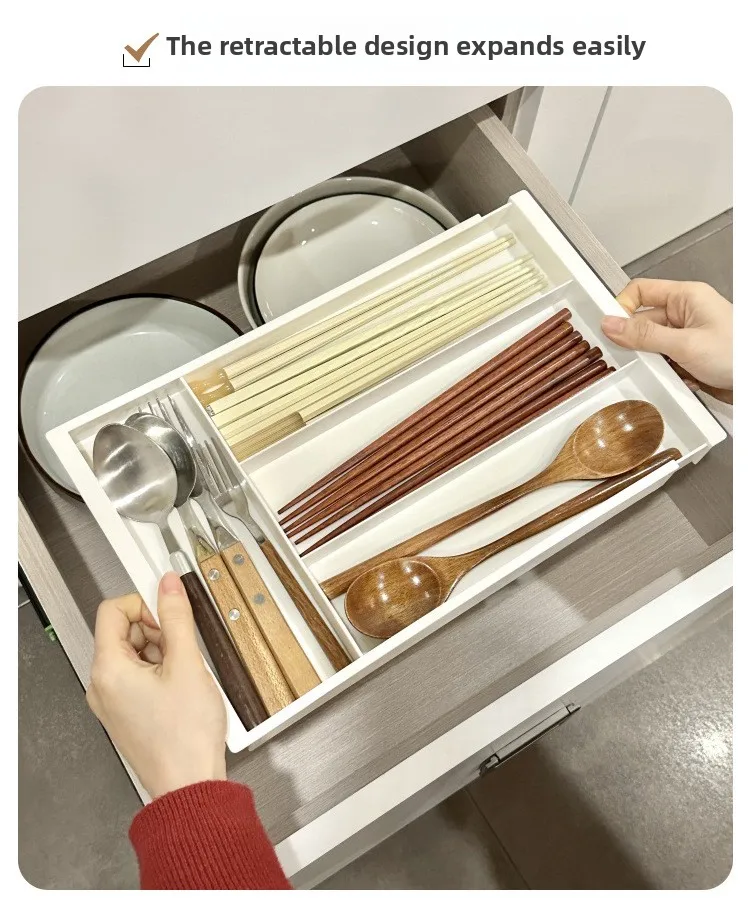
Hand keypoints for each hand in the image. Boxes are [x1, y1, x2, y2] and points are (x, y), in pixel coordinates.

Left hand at [87, 572, 226, 798]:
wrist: (189, 783)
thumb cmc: (185, 736)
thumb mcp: (187, 663)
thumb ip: (176, 617)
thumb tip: (168, 585)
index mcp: (108, 669)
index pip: (113, 610)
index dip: (144, 605)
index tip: (168, 613)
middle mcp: (102, 685)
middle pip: (124, 632)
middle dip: (156, 632)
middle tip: (181, 650)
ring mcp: (112, 701)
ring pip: (133, 654)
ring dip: (161, 653)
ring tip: (183, 675)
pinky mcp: (125, 712)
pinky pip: (137, 676)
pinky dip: (160, 673)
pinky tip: (180, 689)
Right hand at [601, 279, 732, 402]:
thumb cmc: (739, 354)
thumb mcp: (686, 345)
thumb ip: (644, 335)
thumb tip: (611, 324)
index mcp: (686, 297)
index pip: (639, 292)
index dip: (621, 308)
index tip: (609, 329)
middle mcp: (686, 314)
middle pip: (642, 323)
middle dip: (639, 343)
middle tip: (636, 358)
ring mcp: (688, 337)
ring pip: (652, 347)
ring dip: (654, 362)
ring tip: (668, 371)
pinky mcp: (690, 358)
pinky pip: (664, 363)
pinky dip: (667, 374)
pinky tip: (680, 379)